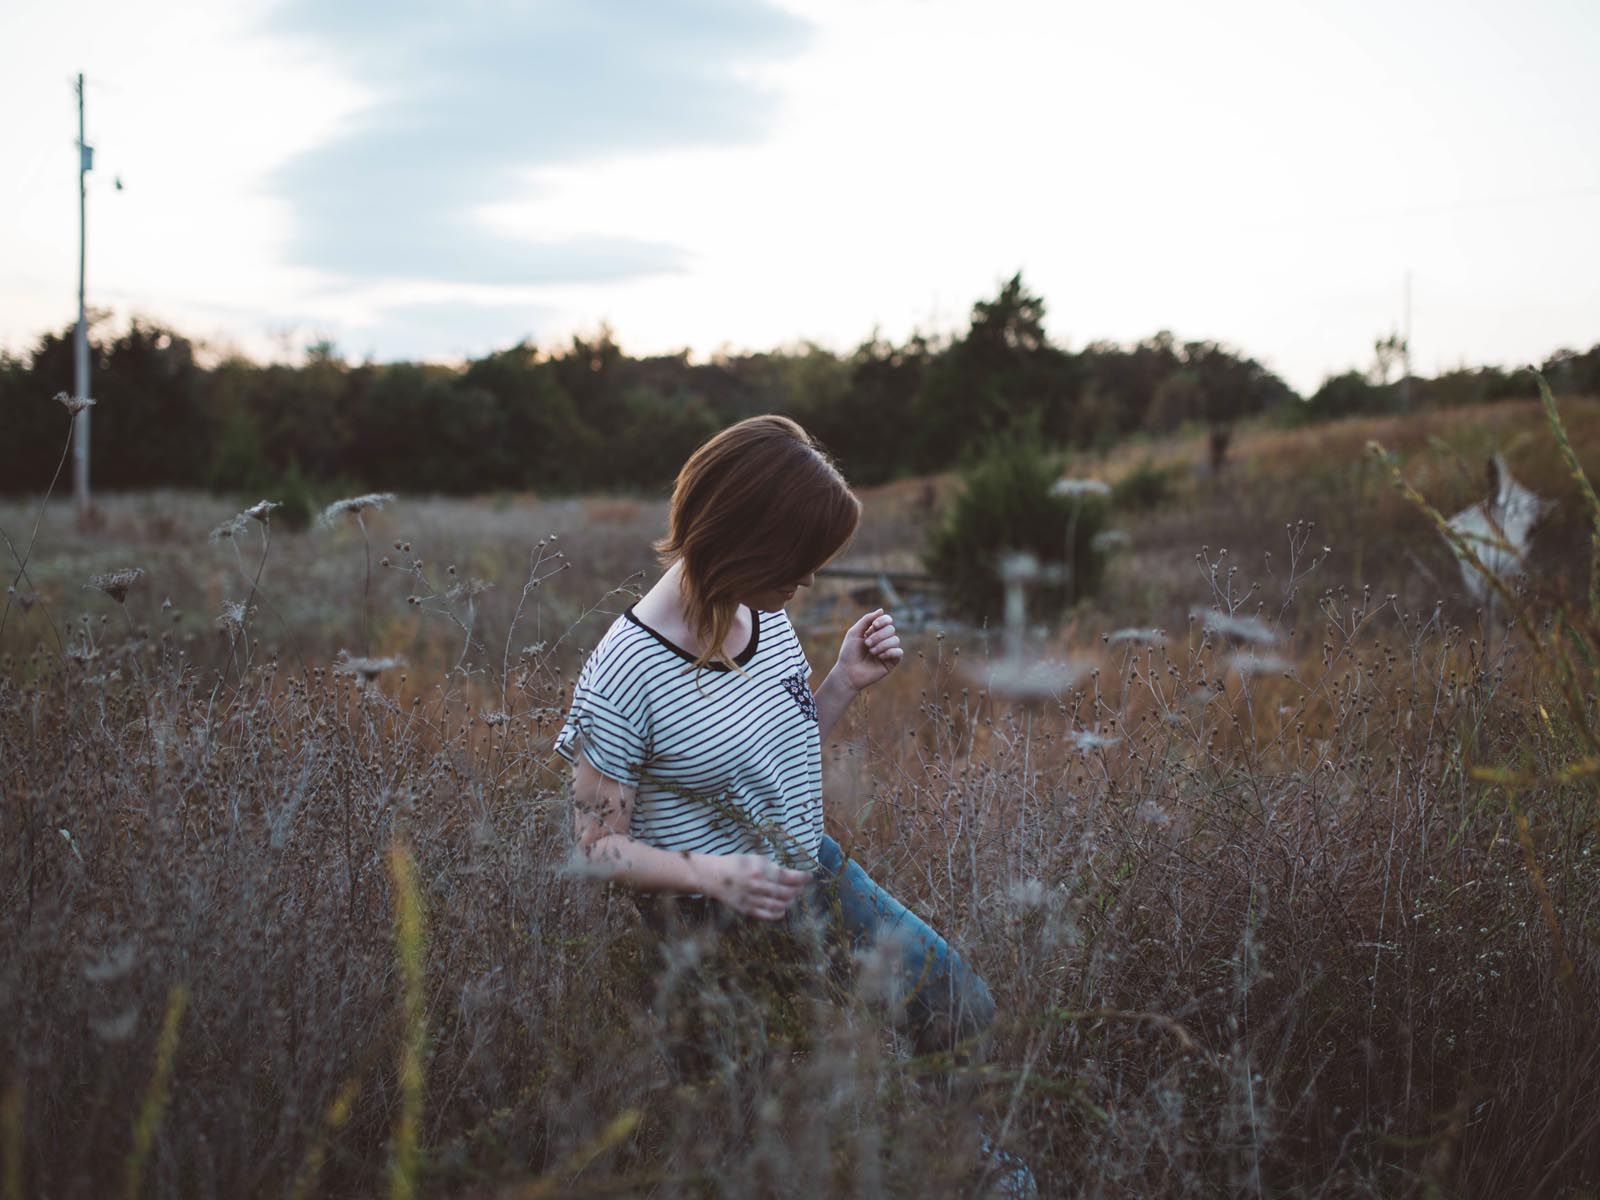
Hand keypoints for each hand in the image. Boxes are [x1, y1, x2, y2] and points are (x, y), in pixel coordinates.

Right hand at [694, 853, 810, 920]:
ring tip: (792, 896)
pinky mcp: (747, 909)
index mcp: (760, 870)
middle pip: (787, 892)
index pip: (788, 876)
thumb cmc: (735, 864)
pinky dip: (779, 913)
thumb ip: (772, 867)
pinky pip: (768, 915)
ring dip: (790, 901)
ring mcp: (752, 899)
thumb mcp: (754, 859)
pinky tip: (782, 908)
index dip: (802, 877)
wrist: (713, 876)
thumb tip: (791, 874)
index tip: (809, 876)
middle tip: (801, 886)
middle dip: (798, 889)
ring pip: (780, 904)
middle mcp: (758, 886)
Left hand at [835, 608, 902, 692]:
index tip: (874, 626)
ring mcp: (888, 651)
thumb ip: (867, 619)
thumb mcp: (855, 632)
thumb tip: (882, 610)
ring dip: (882, 645)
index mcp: (874, 632)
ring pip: (896, 640)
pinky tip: (880, 657)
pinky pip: (899, 652)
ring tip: (871, 652)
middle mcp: (883, 640)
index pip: (887, 620)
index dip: (883, 620)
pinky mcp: (892, 662)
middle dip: (879, 636)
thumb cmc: (849, 653)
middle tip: (867, 644)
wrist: (848, 672)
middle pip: (891, 629)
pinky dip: (889, 652)